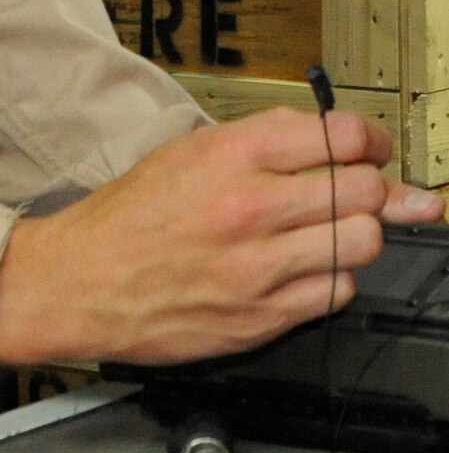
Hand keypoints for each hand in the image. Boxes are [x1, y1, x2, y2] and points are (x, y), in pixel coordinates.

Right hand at [0, 107, 443, 368]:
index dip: (371, 141)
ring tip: (334, 231)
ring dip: (358, 233)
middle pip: (364, 188)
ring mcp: (260, 266)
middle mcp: (251, 206)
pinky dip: (332, 279)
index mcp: (231, 154)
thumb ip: (262, 140)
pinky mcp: (263, 317)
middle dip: (372, 186)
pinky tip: (305, 268)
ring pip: (363, 242)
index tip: (373, 148)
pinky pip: (337, 292)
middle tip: (360, 189)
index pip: (343, 135)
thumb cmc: (127, 217)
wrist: (80, 281)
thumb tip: (330, 139)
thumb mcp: (188, 151)